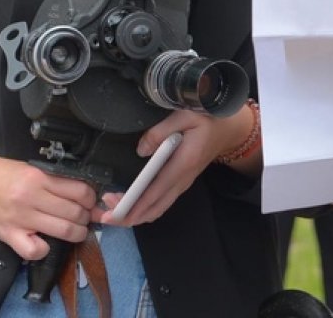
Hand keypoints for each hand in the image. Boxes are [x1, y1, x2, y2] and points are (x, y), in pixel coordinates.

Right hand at [0, 130, 95, 260]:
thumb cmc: (2, 174)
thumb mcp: (32, 169)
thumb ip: (54, 181)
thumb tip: (81, 192)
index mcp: (39, 178)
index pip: (79, 191)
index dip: (91, 199)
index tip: (91, 202)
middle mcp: (31, 198)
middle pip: (74, 213)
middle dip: (86, 218)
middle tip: (85, 218)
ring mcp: (20, 218)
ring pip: (63, 231)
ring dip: (76, 233)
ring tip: (76, 231)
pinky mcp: (8, 234)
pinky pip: (33, 251)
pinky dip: (44, 249)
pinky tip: (45, 243)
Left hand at [95, 104, 254, 226]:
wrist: (229, 129)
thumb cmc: (207, 119)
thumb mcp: (185, 115)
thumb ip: (160, 131)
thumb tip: (140, 150)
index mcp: (183, 165)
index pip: (153, 193)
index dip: (131, 206)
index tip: (112, 212)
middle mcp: (182, 180)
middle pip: (152, 209)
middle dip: (126, 216)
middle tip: (102, 212)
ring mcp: (182, 184)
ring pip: (156, 210)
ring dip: (133, 213)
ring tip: (110, 207)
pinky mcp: (180, 183)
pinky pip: (160, 204)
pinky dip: (142, 208)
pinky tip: (128, 202)